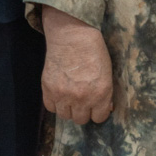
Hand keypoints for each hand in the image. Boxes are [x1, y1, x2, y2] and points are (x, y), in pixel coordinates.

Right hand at [40, 5, 113, 125]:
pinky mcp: (48, 90)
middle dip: (84, 111)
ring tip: (71, 96)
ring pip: (65, 116)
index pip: (99, 118)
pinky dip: (56, 103)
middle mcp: (82, 98)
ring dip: (69, 109)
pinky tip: (60, 93)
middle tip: (84, 100)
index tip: (97, 106)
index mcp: (101, 93)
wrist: (71, 35)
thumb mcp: (107, 71)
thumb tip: (104, 108)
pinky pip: (51, 108)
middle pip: (81, 120)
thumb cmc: (94, 49)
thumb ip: (105, 93)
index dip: (98, 112)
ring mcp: (63, 95)